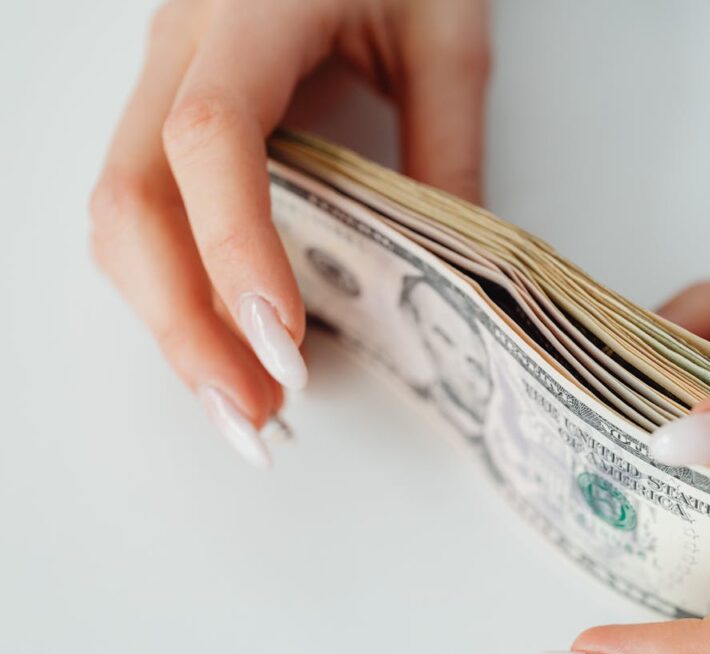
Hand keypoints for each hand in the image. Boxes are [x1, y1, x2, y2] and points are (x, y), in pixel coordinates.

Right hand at [90, 0, 489, 466]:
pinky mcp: (173, 111)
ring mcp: (164, 80)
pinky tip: (225, 344)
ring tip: (246, 404)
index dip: (235, 247)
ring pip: (122, 216)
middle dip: (185, 324)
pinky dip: (176, 290)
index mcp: (249, 13)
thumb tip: (444, 278)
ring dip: (172, 322)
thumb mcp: (447, 36)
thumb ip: (447, 149)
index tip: (283, 345)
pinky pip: (145, 212)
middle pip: (134, 196)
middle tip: (257, 416)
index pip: (212, 136)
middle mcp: (182, 49)